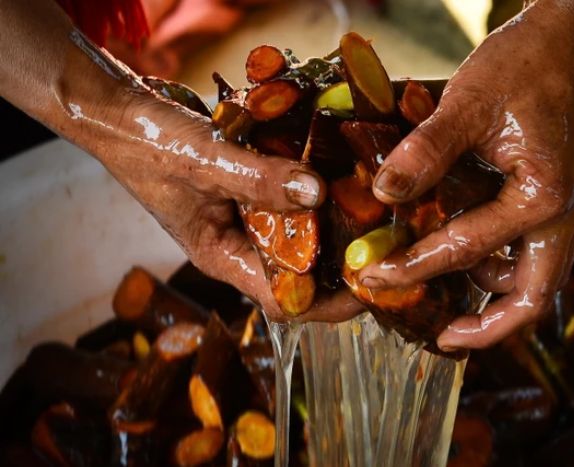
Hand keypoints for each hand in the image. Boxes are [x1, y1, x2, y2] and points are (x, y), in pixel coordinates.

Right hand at [97, 90, 360, 322]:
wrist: (121, 113)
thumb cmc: (149, 143)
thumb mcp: (204, 160)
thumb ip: (257, 179)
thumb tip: (315, 193)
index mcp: (222, 257)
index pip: (284, 301)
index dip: (329, 302)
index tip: (369, 283)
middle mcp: (238, 245)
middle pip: (299, 274)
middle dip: (342, 267)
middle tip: (385, 245)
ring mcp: (244, 219)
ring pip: (299, 238)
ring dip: (333, 229)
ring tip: (374, 213)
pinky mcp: (250, 192)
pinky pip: (290, 203)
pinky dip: (315, 195)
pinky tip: (342, 176)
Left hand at [357, 0, 573, 349]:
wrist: (570, 33)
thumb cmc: (528, 60)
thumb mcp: (469, 102)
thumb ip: (427, 151)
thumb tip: (384, 191)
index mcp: (542, 195)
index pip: (469, 249)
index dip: (417, 265)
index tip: (375, 276)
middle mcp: (561, 210)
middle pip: (535, 294)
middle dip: (491, 325)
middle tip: (445, 336)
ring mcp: (561, 203)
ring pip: (536, 274)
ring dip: (495, 293)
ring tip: (448, 298)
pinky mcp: (551, 190)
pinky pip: (530, 245)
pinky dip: (499, 259)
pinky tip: (463, 249)